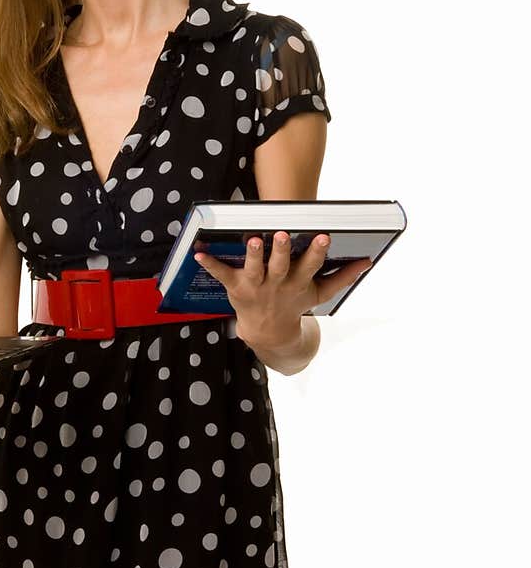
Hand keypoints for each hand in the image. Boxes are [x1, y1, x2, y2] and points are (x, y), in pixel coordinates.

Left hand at [194, 233, 372, 351]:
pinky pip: (221, 274)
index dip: (316, 251)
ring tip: (251, 239)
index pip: (310, 265)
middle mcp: (277, 284)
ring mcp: (256, 286)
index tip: (323, 236)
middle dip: (280, 250)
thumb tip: (367, 262)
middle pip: (279, 266)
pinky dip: (210, 264)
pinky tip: (199, 252)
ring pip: (253, 268)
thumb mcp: (319, 294)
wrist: (270, 333)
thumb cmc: (295, 305)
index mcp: (299, 282)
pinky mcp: (236, 288)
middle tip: (280, 233)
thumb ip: (342, 277)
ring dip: (251, 255)